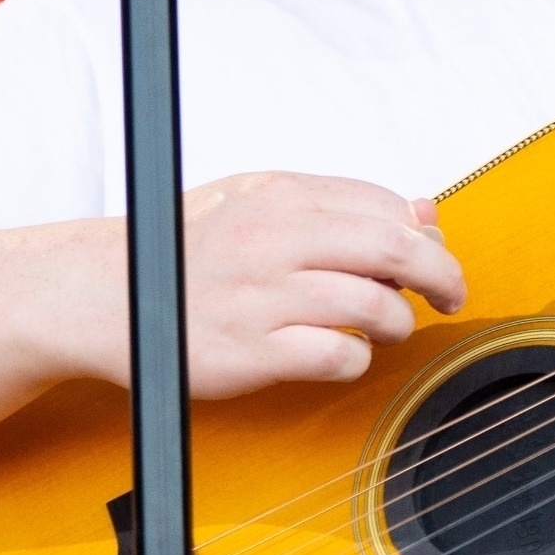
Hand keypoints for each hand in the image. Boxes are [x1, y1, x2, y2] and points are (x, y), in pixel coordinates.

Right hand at [180, 173, 469, 397]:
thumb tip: (423, 213)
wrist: (104, 294)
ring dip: (397, 322)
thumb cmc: (185, 250)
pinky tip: (345, 353)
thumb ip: (338, 205)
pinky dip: (358, 359)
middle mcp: (274, 239)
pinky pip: (339, 355)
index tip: (428, 256)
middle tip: (450, 295)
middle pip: (395, 250)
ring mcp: (263, 296)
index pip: (385, 207)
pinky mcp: (253, 351)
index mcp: (280, 195)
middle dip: (441, 275)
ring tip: (385, 327)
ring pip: (376, 305)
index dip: (422, 235)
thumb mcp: (257, 202)